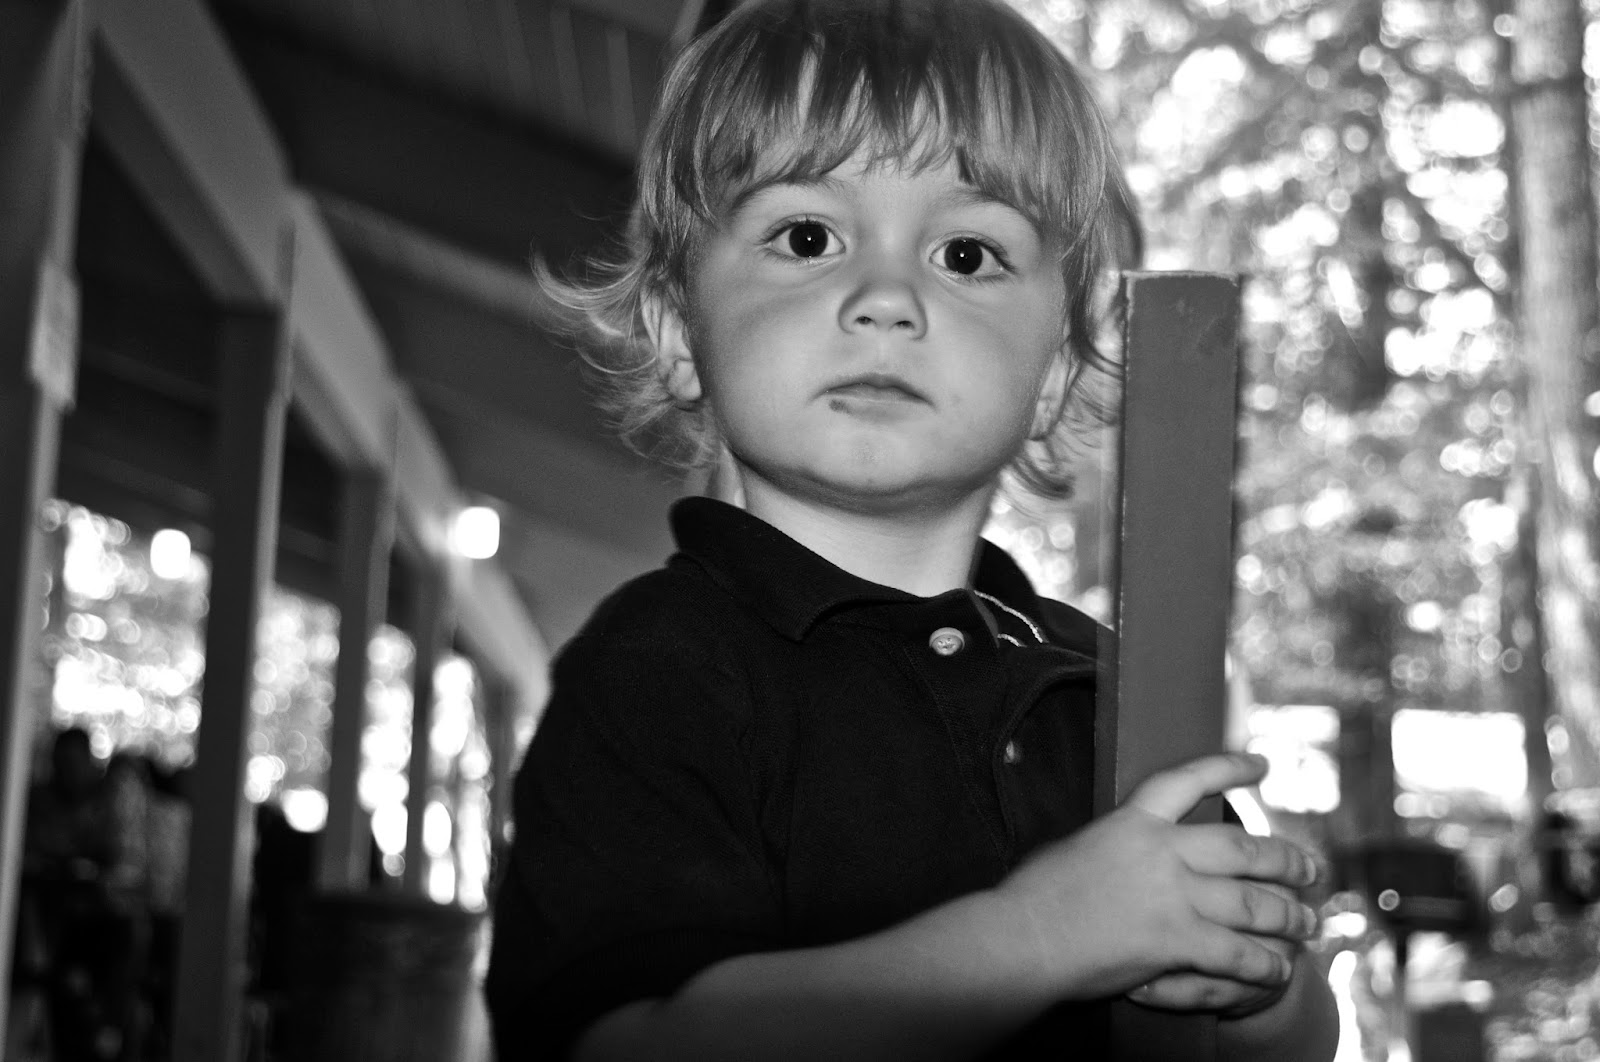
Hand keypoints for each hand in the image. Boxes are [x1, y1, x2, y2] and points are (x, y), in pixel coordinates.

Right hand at [994, 753, 1317, 1002]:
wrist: (1023, 936)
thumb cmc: (1033, 895)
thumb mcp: (1076, 846)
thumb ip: (1113, 840)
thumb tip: (1124, 841)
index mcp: (1133, 820)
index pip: (1189, 780)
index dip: (1230, 769)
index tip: (1263, 765)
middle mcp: (1162, 851)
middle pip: (1244, 847)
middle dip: (1286, 859)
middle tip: (1312, 870)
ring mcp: (1173, 896)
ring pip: (1253, 902)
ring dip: (1287, 915)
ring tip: (1307, 924)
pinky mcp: (1176, 940)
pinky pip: (1238, 952)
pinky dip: (1264, 963)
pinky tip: (1279, 967)